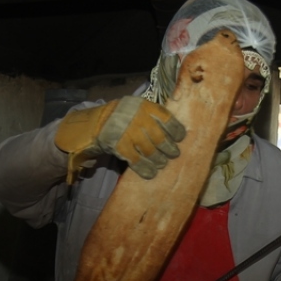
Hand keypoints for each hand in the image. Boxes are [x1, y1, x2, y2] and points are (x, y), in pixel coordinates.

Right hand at [54, 96, 186, 181]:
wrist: (100, 121)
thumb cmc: (127, 116)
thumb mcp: (140, 108)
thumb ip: (155, 116)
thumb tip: (177, 133)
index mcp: (146, 107)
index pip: (167, 119)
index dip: (176, 131)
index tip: (180, 139)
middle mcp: (138, 119)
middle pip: (160, 138)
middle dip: (169, 149)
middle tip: (174, 155)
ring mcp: (128, 133)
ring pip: (150, 151)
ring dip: (159, 160)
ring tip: (162, 164)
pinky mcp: (119, 146)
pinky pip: (136, 160)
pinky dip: (145, 168)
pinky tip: (151, 173)